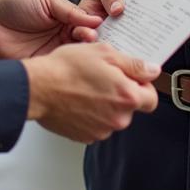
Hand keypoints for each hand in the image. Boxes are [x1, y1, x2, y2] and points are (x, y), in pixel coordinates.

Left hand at [0, 0, 101, 59]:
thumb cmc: (15, 5)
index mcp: (65, 19)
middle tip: (91, 39)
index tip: (100, 28)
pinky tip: (73, 65)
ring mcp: (52, 52)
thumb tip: (95, 19)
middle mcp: (62, 37)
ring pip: (75, 58)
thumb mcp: (47, 1)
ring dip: (81, 55)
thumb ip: (70, 11)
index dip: (95, 28)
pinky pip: (59, 69)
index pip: (87, 26)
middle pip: (84, 44)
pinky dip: (67, 68)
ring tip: (83, 50)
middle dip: (91, 42)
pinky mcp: (42, 66)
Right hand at [23, 43, 159, 142]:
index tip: (131, 78)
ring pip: (113, 116)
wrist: (37, 88)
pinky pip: (96, 125)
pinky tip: (78, 99)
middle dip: (121, 94)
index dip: (143, 86)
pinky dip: (91, 114)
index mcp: (127, 96)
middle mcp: (118, 118)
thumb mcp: (104, 53)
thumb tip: (152, 70)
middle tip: (103, 78)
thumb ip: (134, 64)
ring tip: (86, 87)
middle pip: (131, 108)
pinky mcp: (85, 137)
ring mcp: (101, 130)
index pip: (152, 98)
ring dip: (106, 104)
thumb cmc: (66, 68)